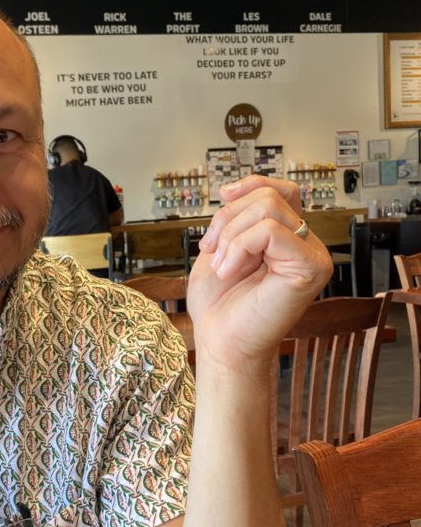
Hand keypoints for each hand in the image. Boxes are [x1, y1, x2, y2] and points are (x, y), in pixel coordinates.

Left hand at [186, 176, 332, 369]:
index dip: (250, 185)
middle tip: (213, 252)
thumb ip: (234, 217)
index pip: (280, 189)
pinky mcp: (311, 267)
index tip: (223, 197)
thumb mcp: (220, 247)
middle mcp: (305, 243)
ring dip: (230, 237)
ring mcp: (312, 254)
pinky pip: (271, 231)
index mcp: (286, 236)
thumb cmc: (219, 303)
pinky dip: (240, 247)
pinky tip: (231, 272)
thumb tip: (234, 189)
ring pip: (268, 209)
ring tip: (224, 268)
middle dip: (228, 219)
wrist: (220, 341)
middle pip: (268, 195)